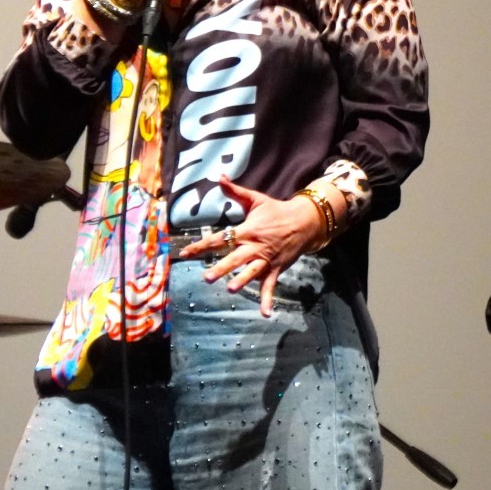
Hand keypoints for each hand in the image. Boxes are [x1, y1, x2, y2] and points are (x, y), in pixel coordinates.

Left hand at [176, 176, 326, 315]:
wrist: (304, 221)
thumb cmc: (276, 211)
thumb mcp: (255, 199)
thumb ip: (235, 190)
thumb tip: (219, 176)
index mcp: (247, 230)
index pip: (221, 238)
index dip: (202, 245)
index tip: (186, 252)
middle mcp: (255, 246)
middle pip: (235, 258)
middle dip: (222, 267)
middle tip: (207, 277)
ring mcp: (266, 259)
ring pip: (252, 272)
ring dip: (242, 280)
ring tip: (231, 288)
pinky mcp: (275, 269)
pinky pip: (270, 287)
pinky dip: (267, 300)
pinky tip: (264, 313)